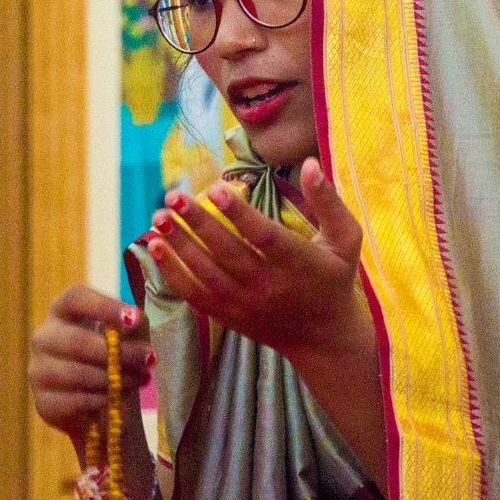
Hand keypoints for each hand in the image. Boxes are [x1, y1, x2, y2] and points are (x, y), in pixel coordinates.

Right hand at [29, 286, 153, 445]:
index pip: (75, 298)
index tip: (134, 319)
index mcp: (63, 311)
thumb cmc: (115, 356)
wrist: (102, 403)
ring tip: (137, 380)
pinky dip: (101, 400)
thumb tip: (131, 322)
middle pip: (76, 341)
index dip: (103, 306)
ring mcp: (39, 371)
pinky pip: (75, 401)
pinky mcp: (43, 402)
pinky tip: (114, 397)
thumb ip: (132, 324)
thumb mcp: (130, 334)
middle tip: (147, 360)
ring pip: (77, 374)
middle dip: (118, 353)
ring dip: (114, 379)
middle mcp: (44, 337)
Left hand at [145, 158, 367, 365]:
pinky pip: (195, 296)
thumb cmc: (335, 277)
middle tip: (174, 195)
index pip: (264, 237)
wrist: (323, 337)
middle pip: (228, 253)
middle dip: (198, 223)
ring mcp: (246, 305)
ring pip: (206, 275)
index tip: (216, 189)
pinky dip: (171, 273)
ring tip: (158, 217)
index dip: (239, 214)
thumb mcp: (345, 239)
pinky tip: (153, 248)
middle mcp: (270, 287)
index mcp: (299, 264)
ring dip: (179, 246)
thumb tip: (308, 162)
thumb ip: (328, 201)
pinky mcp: (229, 317)